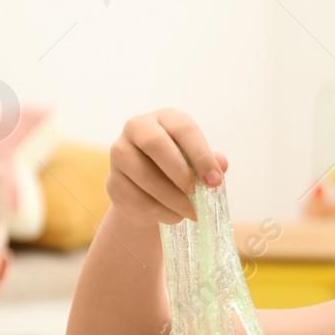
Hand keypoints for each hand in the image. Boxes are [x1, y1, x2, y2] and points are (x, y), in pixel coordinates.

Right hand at [108, 108, 229, 225]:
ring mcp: (120, 152)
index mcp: (165, 118)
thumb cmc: (179, 171)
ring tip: (191, 212)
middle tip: (196, 192)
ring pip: (143, 174)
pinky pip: (136, 197)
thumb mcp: (197, 163)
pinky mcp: (113, 181)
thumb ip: (210, 162)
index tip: (214, 180)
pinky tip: (175, 217)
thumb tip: (221, 164)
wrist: (148, 194)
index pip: (183, 128)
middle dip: (180, 171)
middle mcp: (137, 128)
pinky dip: (160, 211)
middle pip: (154, 143)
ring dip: (171, 197)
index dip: (200, 154)